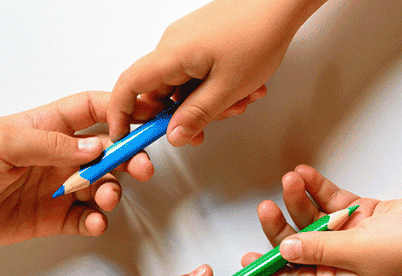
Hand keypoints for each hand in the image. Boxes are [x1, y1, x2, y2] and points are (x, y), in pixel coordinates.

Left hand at [0, 91, 156, 249]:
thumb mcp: (3, 142)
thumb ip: (53, 145)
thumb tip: (98, 147)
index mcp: (45, 126)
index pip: (92, 110)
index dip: (121, 111)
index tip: (145, 119)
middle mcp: (55, 155)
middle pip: (107, 150)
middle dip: (130, 156)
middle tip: (142, 167)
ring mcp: (54, 188)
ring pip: (101, 185)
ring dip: (112, 190)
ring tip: (105, 197)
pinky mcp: (49, 219)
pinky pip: (84, 219)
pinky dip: (96, 221)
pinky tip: (93, 222)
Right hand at [108, 0, 321, 144]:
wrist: (280, 2)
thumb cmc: (258, 35)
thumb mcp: (227, 88)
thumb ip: (197, 115)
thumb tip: (174, 136)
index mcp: (171, 55)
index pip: (129, 86)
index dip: (121, 114)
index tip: (126, 136)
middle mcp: (172, 44)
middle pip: (162, 92)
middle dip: (188, 113)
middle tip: (216, 121)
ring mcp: (187, 40)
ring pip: (185, 84)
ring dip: (210, 100)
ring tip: (243, 98)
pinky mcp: (201, 39)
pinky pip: (198, 71)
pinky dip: (216, 85)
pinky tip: (244, 86)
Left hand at [241, 165, 401, 275]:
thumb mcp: (358, 253)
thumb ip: (319, 249)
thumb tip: (284, 249)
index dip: (268, 272)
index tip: (244, 262)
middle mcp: (343, 265)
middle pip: (300, 247)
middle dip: (281, 226)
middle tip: (266, 207)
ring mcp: (354, 240)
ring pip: (315, 220)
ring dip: (301, 201)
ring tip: (292, 179)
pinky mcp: (366, 218)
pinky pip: (334, 204)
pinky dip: (320, 190)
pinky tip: (306, 175)